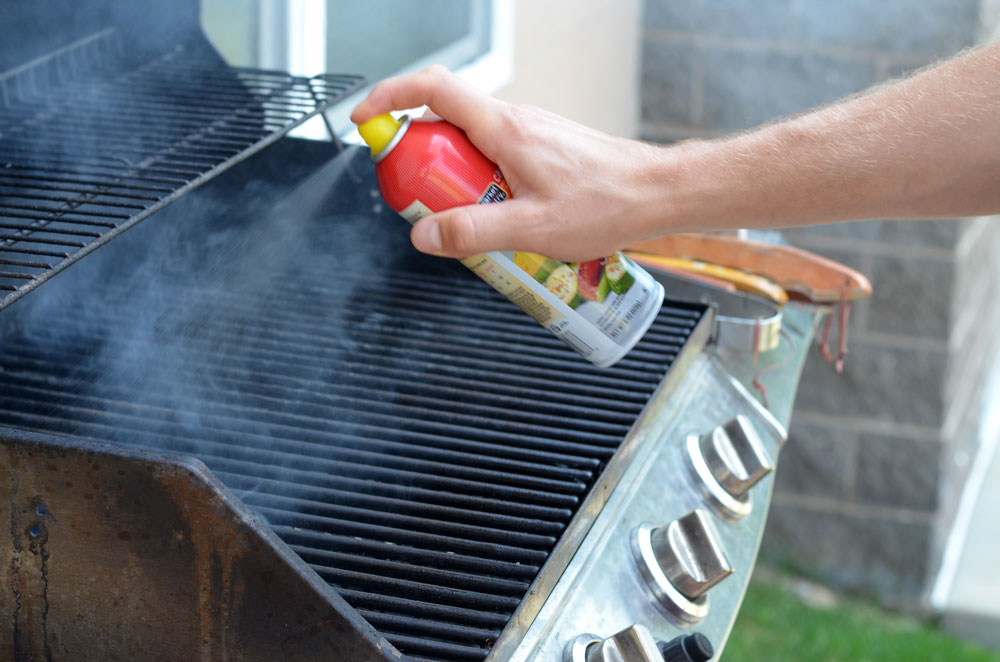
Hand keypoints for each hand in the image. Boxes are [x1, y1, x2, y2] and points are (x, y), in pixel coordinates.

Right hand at [351, 66, 677, 260]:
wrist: (658, 194)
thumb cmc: (608, 204)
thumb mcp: (532, 229)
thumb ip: (474, 231)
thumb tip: (423, 235)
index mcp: (504, 128)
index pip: (433, 89)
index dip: (389, 97)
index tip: (365, 122)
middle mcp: (514, 122)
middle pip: (444, 123)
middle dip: (421, 161)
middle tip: (422, 204)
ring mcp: (529, 133)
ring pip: (470, 144)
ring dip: (455, 178)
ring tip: (469, 222)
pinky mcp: (541, 149)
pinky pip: (495, 157)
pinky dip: (482, 182)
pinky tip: (502, 219)